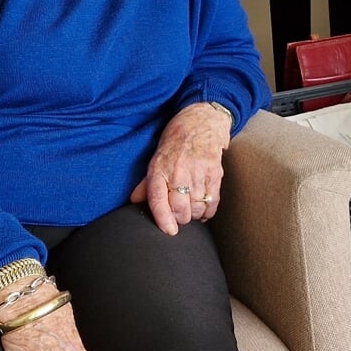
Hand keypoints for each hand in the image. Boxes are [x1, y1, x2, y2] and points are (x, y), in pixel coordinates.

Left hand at [129, 102, 232, 234]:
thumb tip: (135, 201)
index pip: (158, 199)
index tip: (169, 230)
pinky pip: (213, 201)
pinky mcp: (215, 172)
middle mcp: (178, 171)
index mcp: (159, 168)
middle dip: (180, 218)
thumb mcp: (156, 157)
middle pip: (181, 209)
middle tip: (180, 216)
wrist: (202, 120)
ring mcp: (198, 172)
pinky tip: (204, 210)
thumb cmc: (176, 138)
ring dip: (194, 214)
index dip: (163, 219)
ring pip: (197, 207)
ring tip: (191, 210)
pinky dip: (209, 211)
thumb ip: (147, 182)